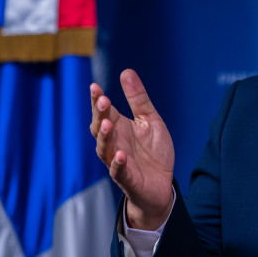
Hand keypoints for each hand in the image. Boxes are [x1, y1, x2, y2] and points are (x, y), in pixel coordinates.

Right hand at [90, 69, 174, 229]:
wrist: (162, 185)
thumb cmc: (153, 152)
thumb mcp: (150, 120)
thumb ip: (138, 99)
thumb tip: (126, 71)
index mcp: (119, 128)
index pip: (104, 112)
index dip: (98, 100)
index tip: (95, 87)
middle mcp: (114, 143)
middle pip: (100, 128)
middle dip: (100, 115)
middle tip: (103, 101)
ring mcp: (118, 162)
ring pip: (105, 149)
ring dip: (105, 137)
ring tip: (107, 124)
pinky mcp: (128, 179)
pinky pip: (119, 171)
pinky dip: (118, 163)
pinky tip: (120, 155)